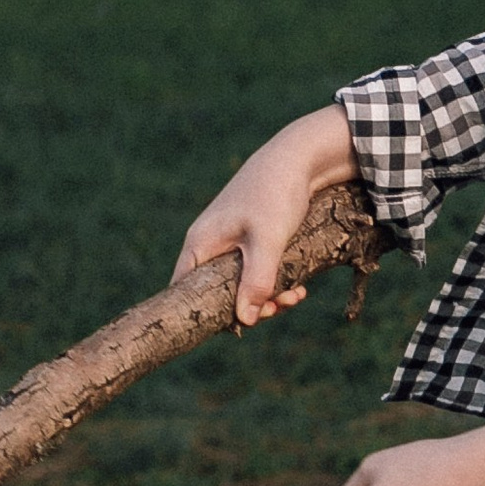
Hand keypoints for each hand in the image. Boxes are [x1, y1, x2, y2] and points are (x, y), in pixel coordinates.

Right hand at [173, 107, 357, 328]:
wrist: (300, 157)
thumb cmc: (276, 194)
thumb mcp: (267, 240)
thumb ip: (256, 281)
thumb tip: (245, 321)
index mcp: (202, 244)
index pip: (184, 291)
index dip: (204, 314)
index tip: (237, 327)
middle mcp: (211, 245)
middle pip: (217, 293)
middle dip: (249, 307)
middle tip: (278, 308)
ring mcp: (231, 242)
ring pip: (241, 285)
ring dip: (268, 297)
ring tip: (296, 296)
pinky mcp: (251, 240)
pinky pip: (256, 273)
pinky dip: (276, 283)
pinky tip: (300, 287)